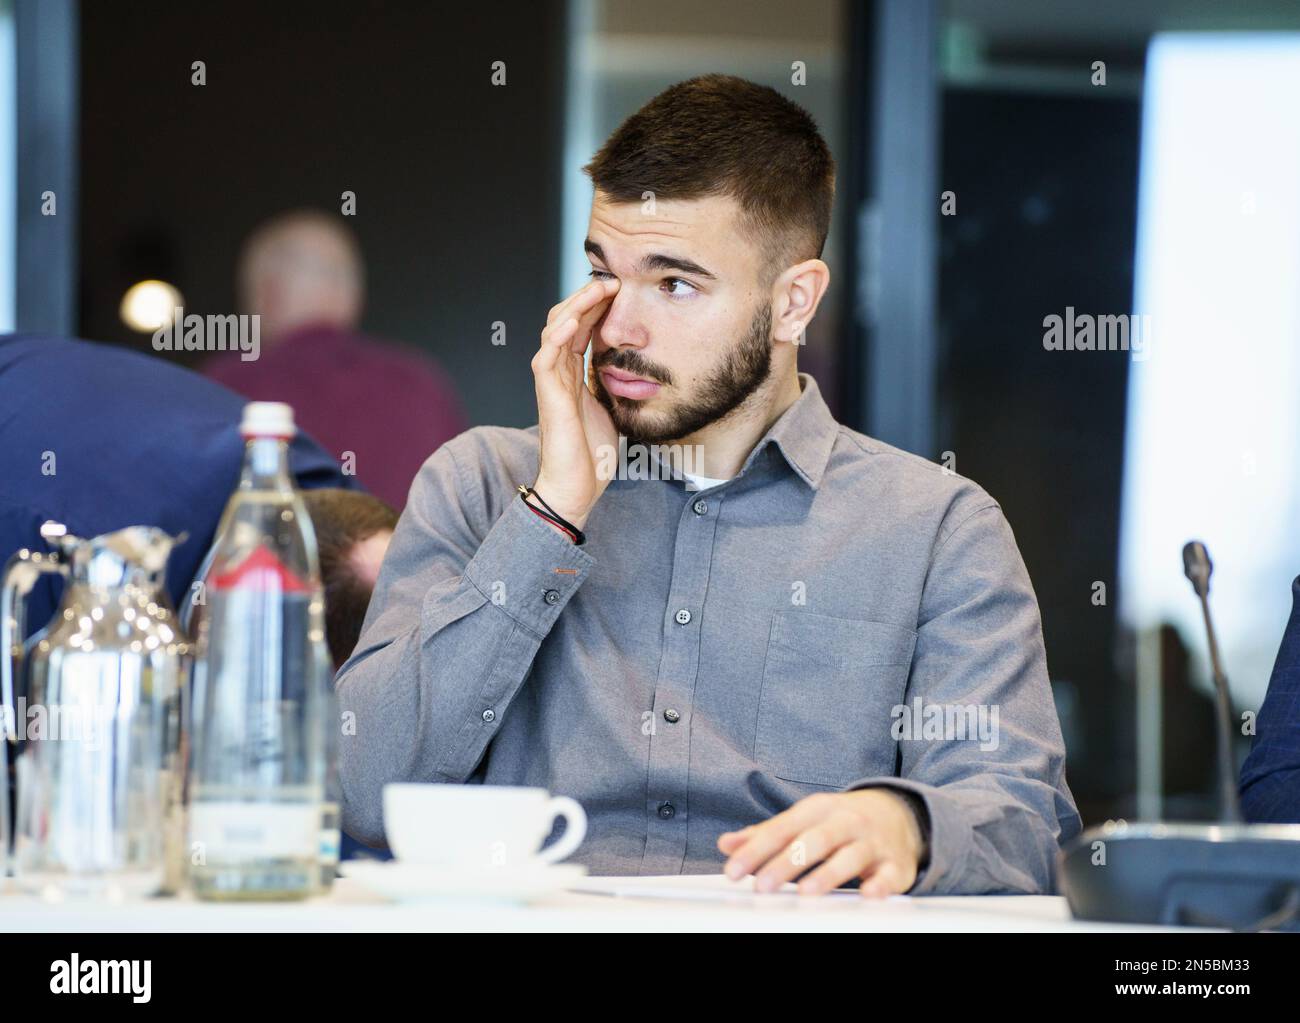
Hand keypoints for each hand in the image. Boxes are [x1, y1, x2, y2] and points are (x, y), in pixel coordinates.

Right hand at [530, 278, 620, 529]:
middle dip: (588, 297)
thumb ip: (619, 387)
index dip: (597, 306)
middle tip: (613, 279)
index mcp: (574, 375)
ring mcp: (551, 381)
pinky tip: (575, 319)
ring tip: (599, 288)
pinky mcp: (547, 394)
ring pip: (555, 329)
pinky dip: (559, 334)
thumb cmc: (594, 457)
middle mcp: (559, 372)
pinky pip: (547, 356)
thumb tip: (644, 372)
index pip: (582, 328)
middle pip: (567, 319)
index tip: (621, 288)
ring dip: (576, 305)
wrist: (576, 489)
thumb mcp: (614, 411)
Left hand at [717, 789, 925, 897]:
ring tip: (805, 892)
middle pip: (814, 841)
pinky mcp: (895, 865)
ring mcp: (872, 842)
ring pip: (850, 856)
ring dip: (828, 874)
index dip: (756, 850)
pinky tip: (868, 895)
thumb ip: (766, 834)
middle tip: (762, 886)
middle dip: (786, 863)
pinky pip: (889, 875)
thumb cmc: (839, 822)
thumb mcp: (804, 820)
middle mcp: (845, 822)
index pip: (782, 829)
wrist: (898, 814)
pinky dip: (880, 885)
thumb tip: (726, 845)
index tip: (732, 871)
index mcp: (817, 810)